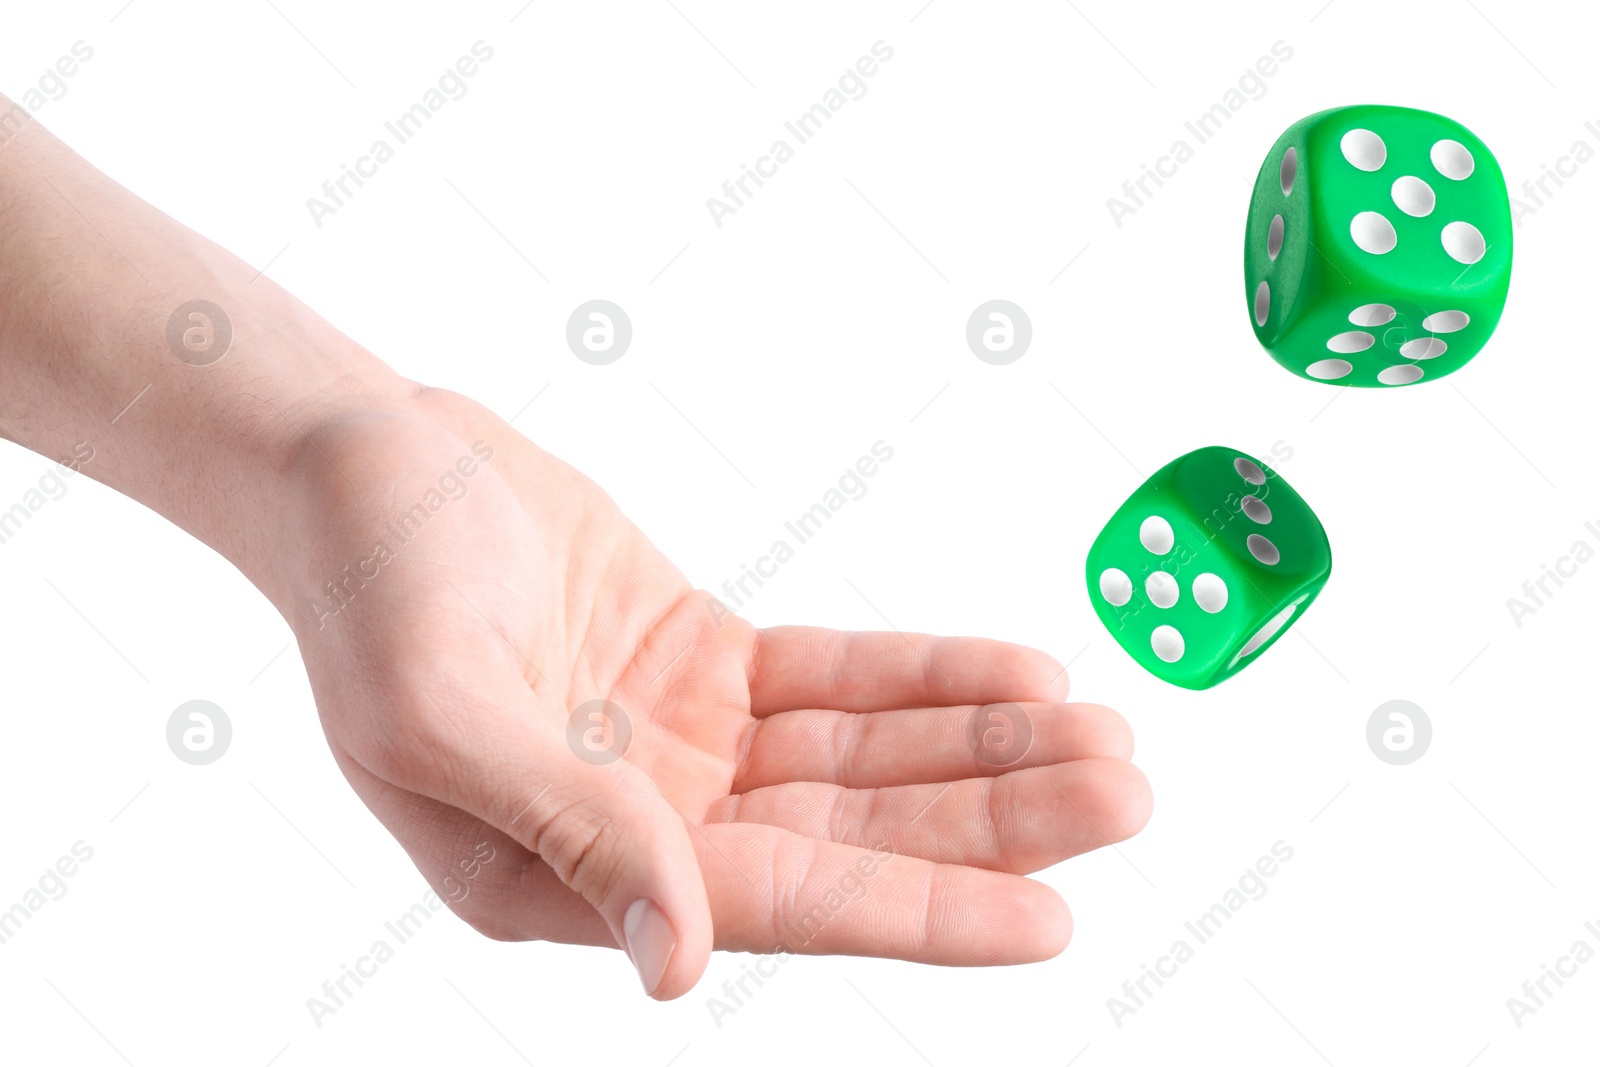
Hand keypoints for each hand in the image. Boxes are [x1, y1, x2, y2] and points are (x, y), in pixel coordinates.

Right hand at [261, 385, 1151, 999]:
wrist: (358, 463)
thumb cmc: (366, 580)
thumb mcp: (441, 710)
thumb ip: (571, 827)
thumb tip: (678, 960)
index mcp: (567, 874)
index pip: (780, 904)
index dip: (919, 912)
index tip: (1050, 917)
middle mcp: (639, 826)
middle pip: (852, 837)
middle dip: (992, 818)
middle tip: (1126, 791)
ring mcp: (680, 746)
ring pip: (863, 763)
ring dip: (982, 749)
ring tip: (1105, 733)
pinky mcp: (704, 664)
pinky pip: (838, 684)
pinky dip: (925, 682)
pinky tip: (1014, 675)